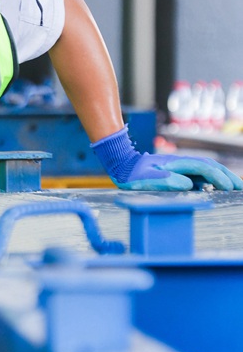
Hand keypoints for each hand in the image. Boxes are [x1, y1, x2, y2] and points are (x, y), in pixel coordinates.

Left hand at [116, 153, 242, 190]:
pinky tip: (216, 188)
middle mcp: (181, 163)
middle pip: (209, 166)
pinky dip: (211, 180)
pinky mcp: (177, 172)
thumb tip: (187, 184)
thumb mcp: (145, 179)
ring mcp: (180, 167)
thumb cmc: (131, 174)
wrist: (121, 164)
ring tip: (234, 188)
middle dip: (226, 176)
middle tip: (240, 188)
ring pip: (206, 170)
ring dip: (221, 177)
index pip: (202, 168)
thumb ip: (166, 180)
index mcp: (175, 163)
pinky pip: (198, 175)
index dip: (216, 177)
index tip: (227, 188)